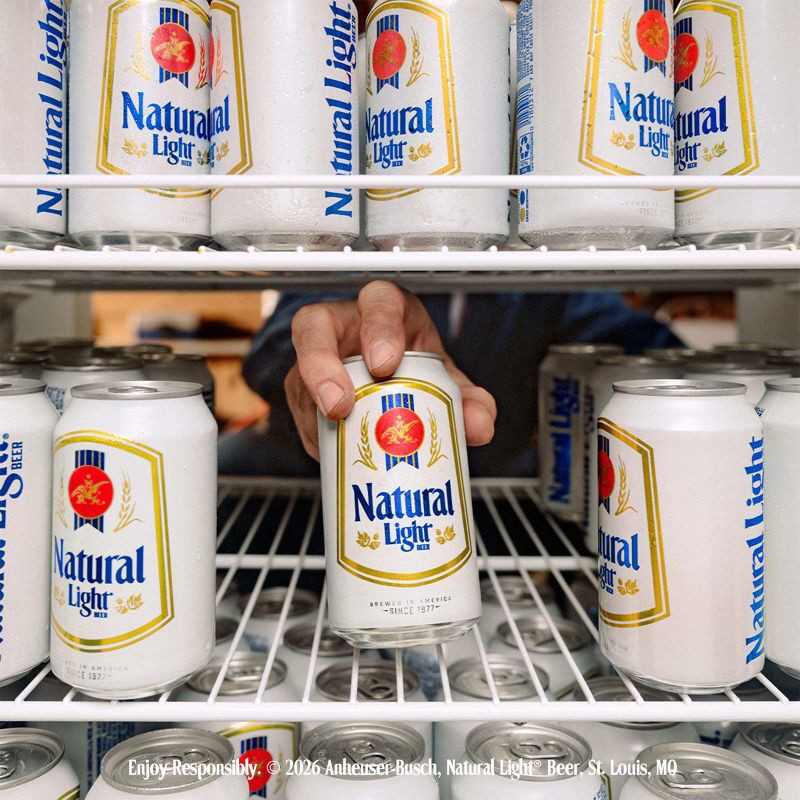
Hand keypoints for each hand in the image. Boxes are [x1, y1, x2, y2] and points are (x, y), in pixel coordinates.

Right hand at [285, 281, 496, 459]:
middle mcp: (344, 325)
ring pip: (298, 370)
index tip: (385, 364)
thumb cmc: (414, 366)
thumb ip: (467, 400)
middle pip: (315, 325)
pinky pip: (298, 408)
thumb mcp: (445, 380)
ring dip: (313, 407)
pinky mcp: (302, 388)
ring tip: (333, 434)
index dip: (379, 327)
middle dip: (322, 363)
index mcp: (387, 310)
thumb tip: (478, 426)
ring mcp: (317, 356)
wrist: (392, 385)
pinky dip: (314, 433)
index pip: (379, 300)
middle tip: (341, 404)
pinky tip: (332, 450)